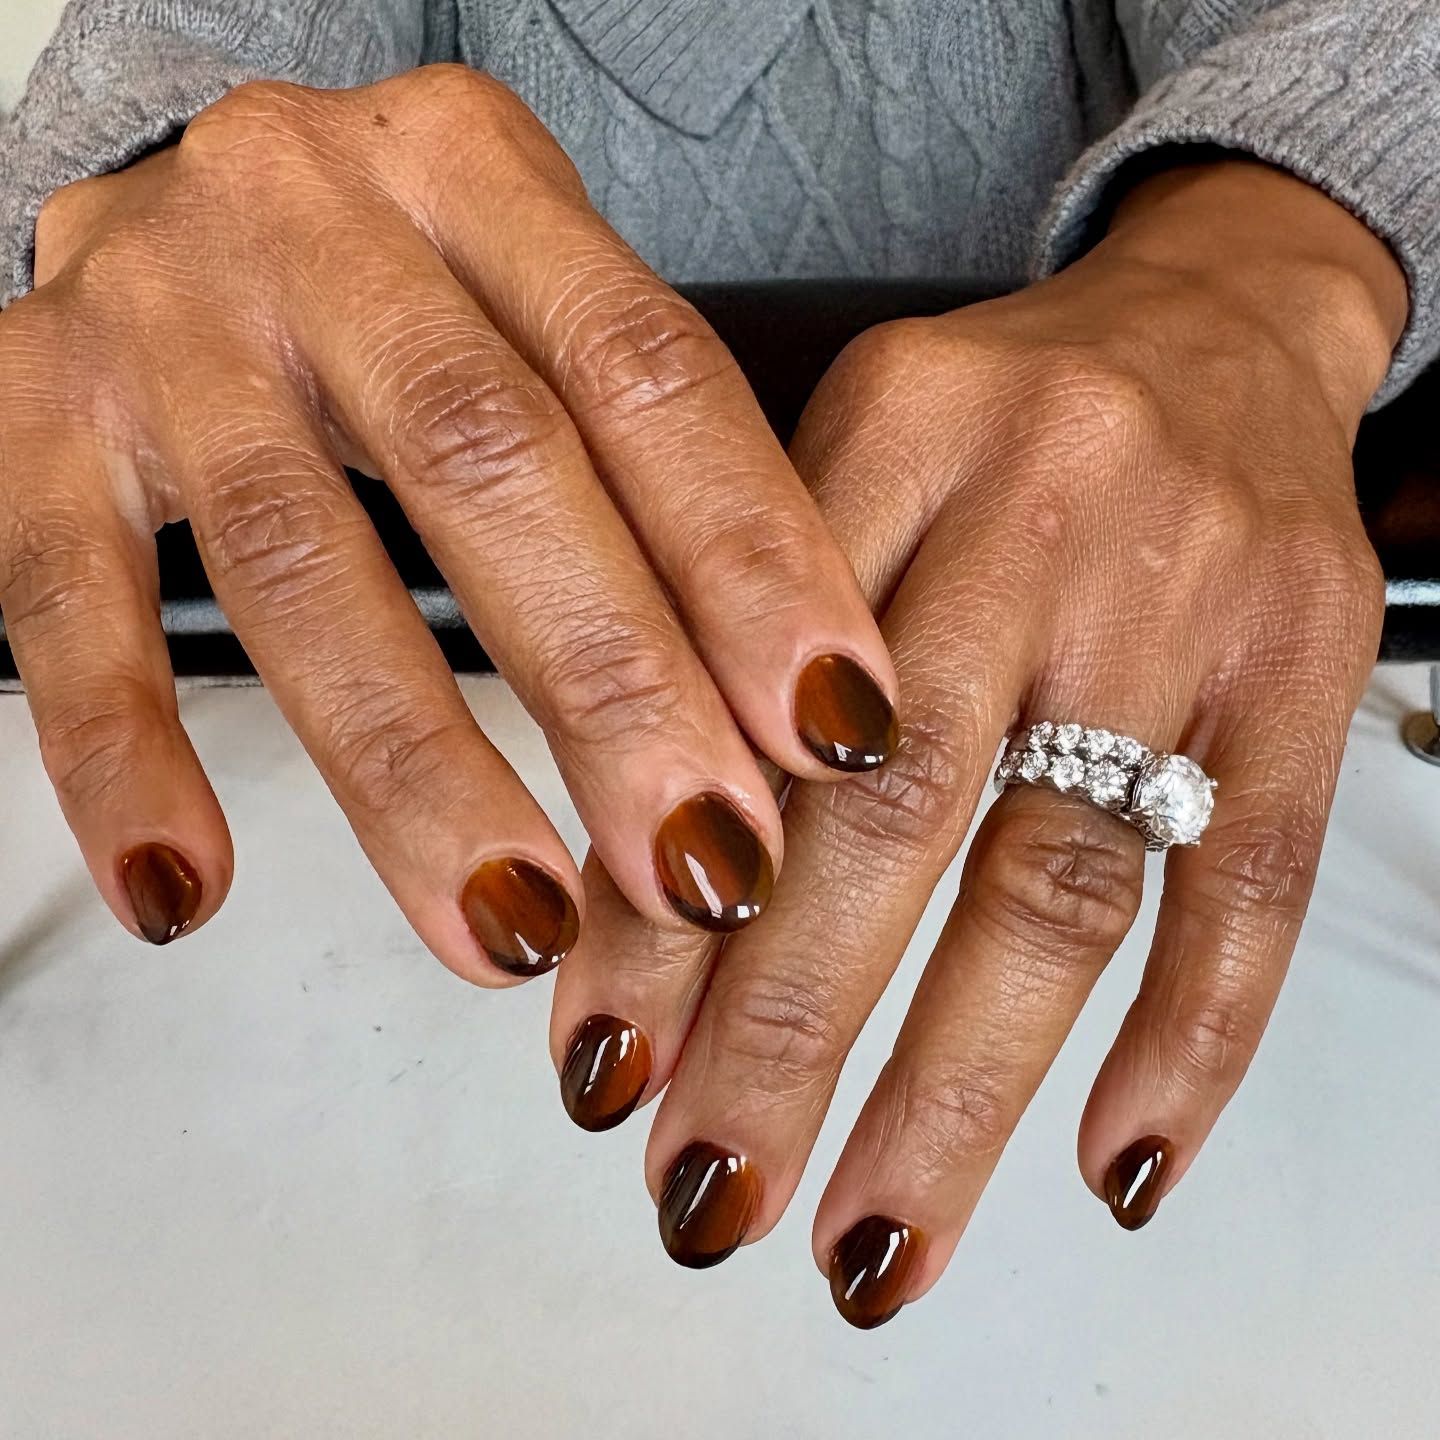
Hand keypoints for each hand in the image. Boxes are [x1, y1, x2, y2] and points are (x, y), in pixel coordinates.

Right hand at [0, 65, 896, 974]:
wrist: (167, 201)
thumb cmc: (391, 283)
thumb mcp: (528, 304)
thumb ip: (646, 464)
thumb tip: (785, 698)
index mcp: (474, 175)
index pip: (648, 374)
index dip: (751, 559)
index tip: (837, 723)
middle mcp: (313, 222)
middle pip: (492, 464)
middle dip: (614, 688)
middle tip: (706, 860)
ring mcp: (159, 318)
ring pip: (298, 558)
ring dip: (415, 768)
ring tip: (512, 923)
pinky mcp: (25, 412)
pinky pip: (60, 597)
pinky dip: (121, 751)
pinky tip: (187, 886)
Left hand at [547, 162, 1407, 1317]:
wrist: (1221, 324)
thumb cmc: (1002, 421)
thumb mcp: (848, 454)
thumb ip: (740, 629)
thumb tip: (628, 887)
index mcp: (896, 433)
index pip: (754, 704)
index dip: (667, 908)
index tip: (602, 1062)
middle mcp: (1042, 513)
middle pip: (896, 818)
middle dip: (789, 1036)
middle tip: (709, 1192)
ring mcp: (1189, 604)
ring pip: (1060, 880)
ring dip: (958, 1087)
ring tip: (874, 1240)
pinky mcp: (1305, 676)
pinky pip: (1261, 883)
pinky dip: (1190, 1039)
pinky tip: (1115, 1163)